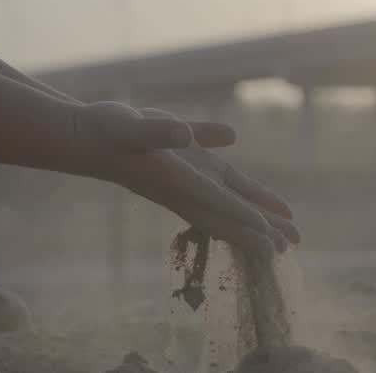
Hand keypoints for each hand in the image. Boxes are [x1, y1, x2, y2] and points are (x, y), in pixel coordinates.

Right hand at [71, 101, 299, 254]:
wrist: (84, 135)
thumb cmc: (105, 132)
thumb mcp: (131, 127)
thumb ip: (158, 132)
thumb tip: (183, 135)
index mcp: (175, 178)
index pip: (217, 202)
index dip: (245, 220)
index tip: (271, 241)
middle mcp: (186, 183)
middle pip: (228, 212)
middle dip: (258, 231)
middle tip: (291, 248)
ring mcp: (188, 174)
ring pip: (230, 199)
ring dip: (257, 214)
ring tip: (288, 230)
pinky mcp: (185, 160)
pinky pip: (222, 178)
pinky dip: (243, 190)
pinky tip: (261, 194)